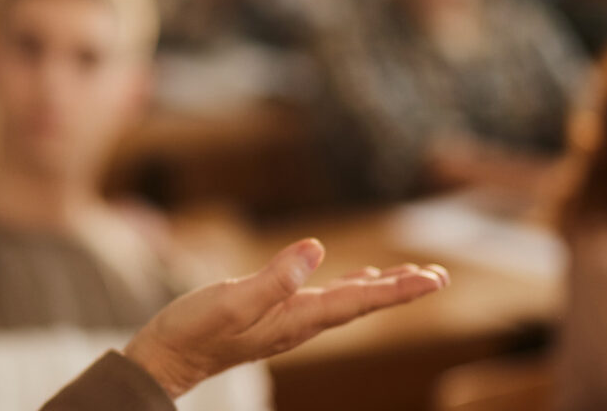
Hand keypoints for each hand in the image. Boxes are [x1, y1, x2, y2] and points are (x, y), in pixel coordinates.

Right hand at [121, 239, 447, 397]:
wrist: (167, 357)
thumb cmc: (193, 329)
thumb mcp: (230, 300)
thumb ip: (273, 279)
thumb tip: (316, 249)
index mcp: (296, 318)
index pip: (357, 301)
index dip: (397, 290)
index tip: (432, 280)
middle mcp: (300, 322)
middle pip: (361, 304)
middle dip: (400, 290)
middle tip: (439, 277)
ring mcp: (289, 320)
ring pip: (348, 301)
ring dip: (382, 289)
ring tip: (413, 278)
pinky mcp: (274, 314)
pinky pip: (325, 299)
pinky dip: (350, 287)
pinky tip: (359, 280)